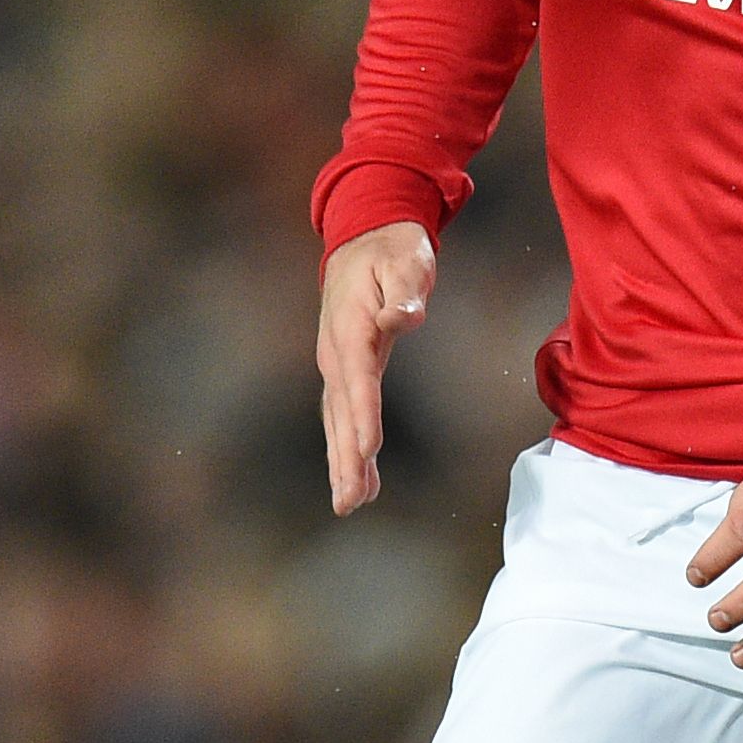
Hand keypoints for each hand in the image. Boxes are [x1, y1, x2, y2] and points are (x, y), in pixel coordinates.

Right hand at [316, 221, 437, 512]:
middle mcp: (336, 351)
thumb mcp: (406, 259)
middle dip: (346, 458)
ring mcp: (336, 363)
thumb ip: (406, 291)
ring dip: (342, 464)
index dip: (363, 414)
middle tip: (351, 501)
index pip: (358, 377)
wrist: (362, 237)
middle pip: (341, 412)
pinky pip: (343, 417)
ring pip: (336, 421)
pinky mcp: (343, 372)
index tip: (368, 449)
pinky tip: (361, 482)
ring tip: (349, 505)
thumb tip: (400, 318)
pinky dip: (348, 450)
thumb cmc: (391, 250)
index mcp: (352, 326)